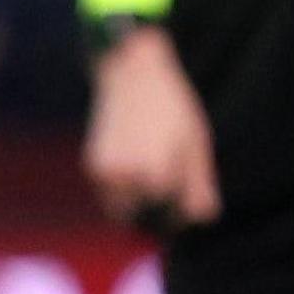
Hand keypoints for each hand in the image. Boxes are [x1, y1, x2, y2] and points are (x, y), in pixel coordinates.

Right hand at [85, 26, 218, 230]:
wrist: (131, 74)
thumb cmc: (172, 108)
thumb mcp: (196, 145)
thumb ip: (200, 187)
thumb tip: (199, 218)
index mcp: (157, 175)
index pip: (173, 217)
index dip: (183, 211)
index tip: (187, 199)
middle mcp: (127, 178)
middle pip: (145, 217)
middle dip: (157, 210)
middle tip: (169, 187)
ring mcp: (105, 173)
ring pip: (123, 209)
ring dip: (137, 202)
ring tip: (151, 172)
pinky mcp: (92, 166)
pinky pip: (110, 193)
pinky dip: (122, 187)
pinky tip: (134, 161)